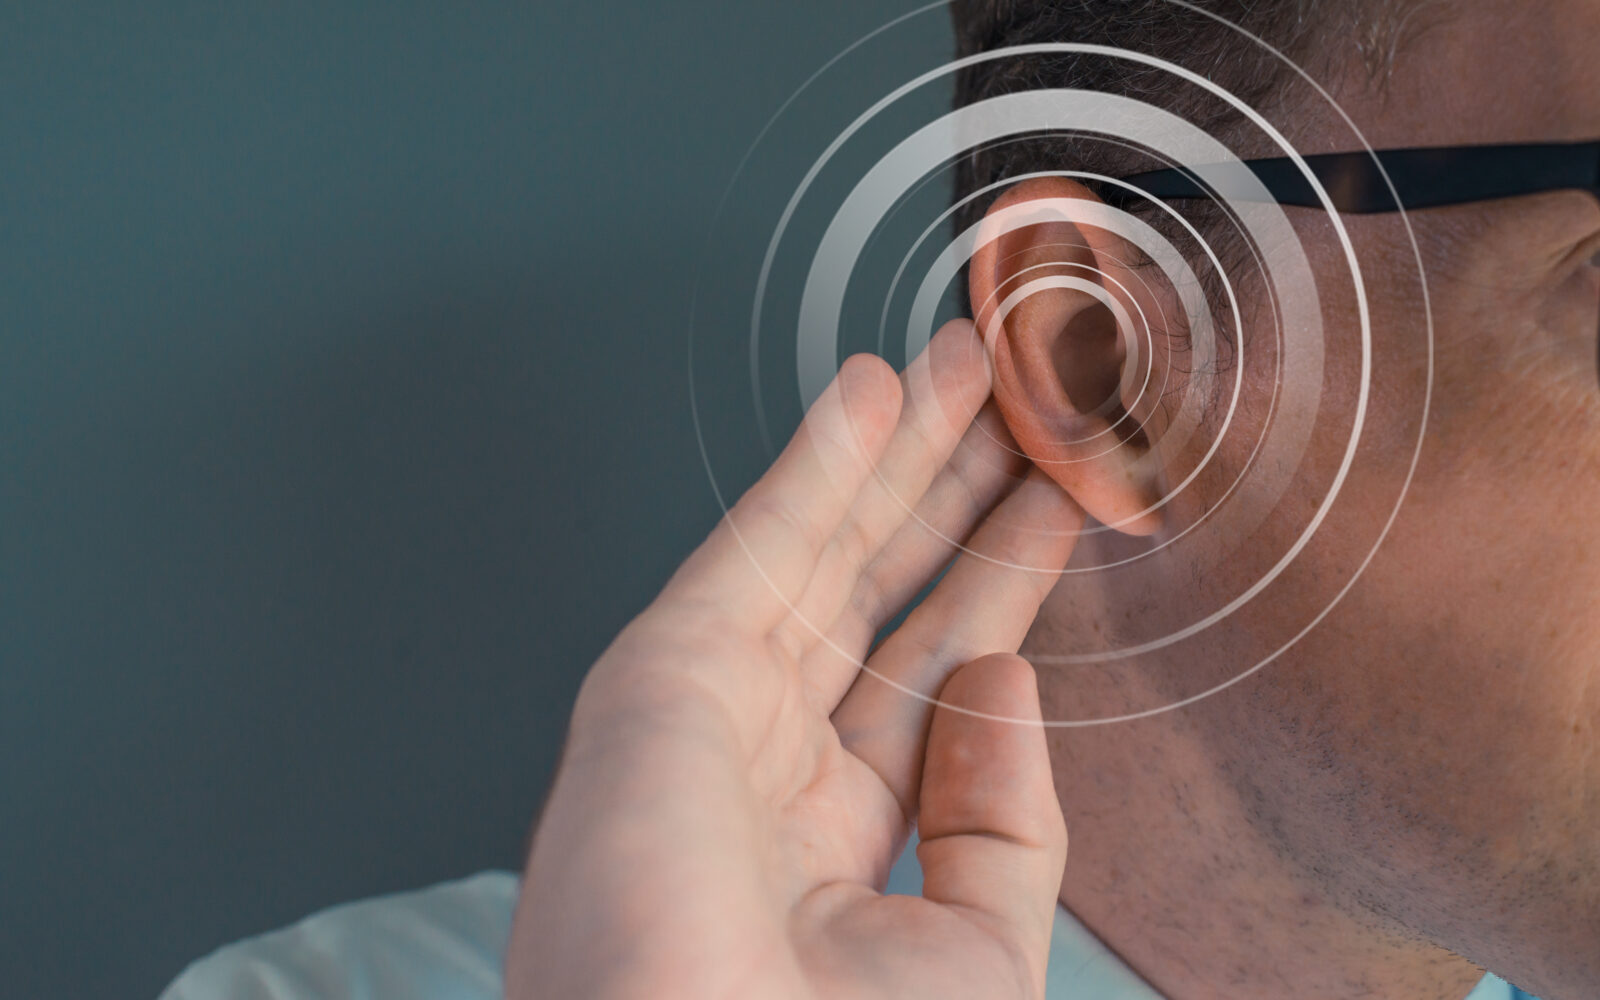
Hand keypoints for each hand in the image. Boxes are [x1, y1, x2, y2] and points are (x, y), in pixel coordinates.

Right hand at [508, 319, 1081, 999]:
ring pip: (818, 554)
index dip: (995, 581)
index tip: (1047, 504)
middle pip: (874, 594)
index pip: (929, 675)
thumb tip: (1005, 685)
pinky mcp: (660, 681)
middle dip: (943, 494)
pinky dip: (815, 467)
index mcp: (832, 840)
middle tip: (1008, 404)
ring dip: (888, 454)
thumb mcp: (972, 958)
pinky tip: (871, 395)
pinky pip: (758, 551)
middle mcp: (766, 767)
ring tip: (957, 367)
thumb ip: (1001, 824)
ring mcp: (709, 717)